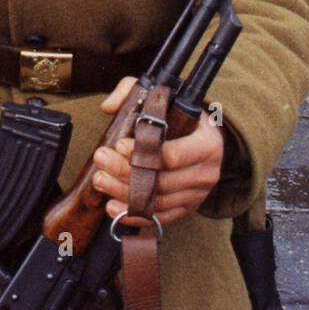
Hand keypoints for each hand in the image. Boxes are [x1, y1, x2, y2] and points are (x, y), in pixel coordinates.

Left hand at [92, 76, 223, 226]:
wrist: (205, 140)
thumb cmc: (182, 117)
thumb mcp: (165, 97)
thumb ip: (133, 91)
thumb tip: (108, 106)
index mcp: (207, 143)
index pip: (173, 155)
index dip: (143, 152)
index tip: (119, 145)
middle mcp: (206, 172)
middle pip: (161, 181)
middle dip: (126, 172)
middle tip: (101, 160)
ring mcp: (197, 194)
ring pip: (157, 202)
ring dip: (124, 193)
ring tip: (101, 180)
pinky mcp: (186, 208)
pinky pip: (160, 218)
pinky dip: (135, 215)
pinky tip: (113, 207)